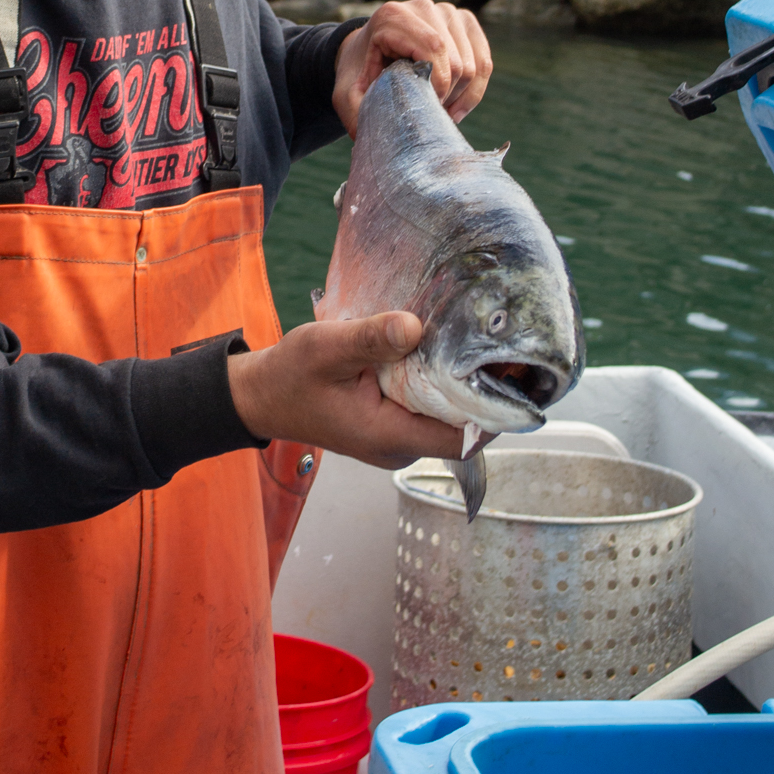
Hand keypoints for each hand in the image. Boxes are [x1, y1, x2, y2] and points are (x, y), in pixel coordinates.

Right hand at [226, 309, 482, 470]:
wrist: (263, 395)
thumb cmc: (289, 376)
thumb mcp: (325, 348)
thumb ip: (370, 339)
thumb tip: (414, 326)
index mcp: (390, 436)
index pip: (466, 436)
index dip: (495, 406)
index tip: (511, 366)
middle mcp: (401, 446)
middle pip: (464, 424)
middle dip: (484, 385)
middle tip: (498, 337)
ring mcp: (399, 438)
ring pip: (448, 414)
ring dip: (462, 380)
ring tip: (476, 335)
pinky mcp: (394, 424)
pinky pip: (429, 406)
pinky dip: (439, 379)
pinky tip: (440, 345)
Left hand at [332, 0, 490, 136]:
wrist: (366, 52)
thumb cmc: (358, 75)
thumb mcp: (347, 95)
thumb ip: (358, 113)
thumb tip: (382, 134)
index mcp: (393, 16)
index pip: (434, 50)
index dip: (437, 87)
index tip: (424, 111)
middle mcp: (424, 7)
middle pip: (457, 62)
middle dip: (447, 97)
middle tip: (428, 115)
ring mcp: (448, 12)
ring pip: (475, 65)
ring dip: (460, 97)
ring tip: (438, 111)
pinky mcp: (465, 23)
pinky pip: (485, 61)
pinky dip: (474, 90)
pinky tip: (456, 107)